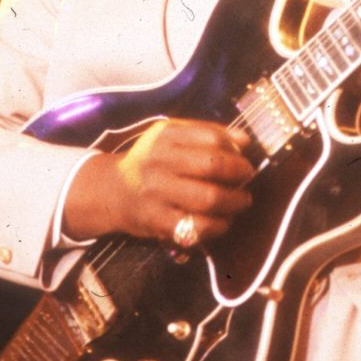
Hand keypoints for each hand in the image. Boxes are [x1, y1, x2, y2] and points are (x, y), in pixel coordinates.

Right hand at [63, 119, 253, 243]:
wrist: (112, 190)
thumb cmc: (152, 160)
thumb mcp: (172, 136)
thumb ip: (208, 133)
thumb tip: (245, 141)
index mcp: (165, 136)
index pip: (211, 138)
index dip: (235, 149)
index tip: (244, 157)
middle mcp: (159, 163)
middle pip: (212, 166)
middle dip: (239, 173)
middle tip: (248, 179)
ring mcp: (157, 193)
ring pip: (208, 198)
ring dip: (234, 201)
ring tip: (242, 201)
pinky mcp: (156, 221)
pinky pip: (197, 226)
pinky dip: (218, 225)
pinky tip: (224, 221)